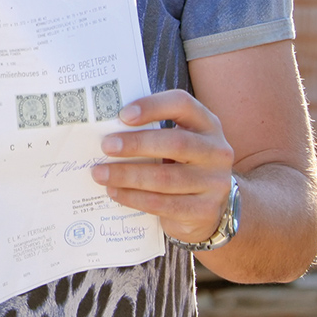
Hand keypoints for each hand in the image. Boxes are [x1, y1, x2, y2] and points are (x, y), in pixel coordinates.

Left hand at [89, 89, 235, 245]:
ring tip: (100, 174)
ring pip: (165, 178)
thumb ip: (151, 132)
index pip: (183, 105)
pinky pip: (163, 204)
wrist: (210, 207)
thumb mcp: (176, 142)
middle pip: (176, 143)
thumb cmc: (182, 164)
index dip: (153, 106)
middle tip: (106, 146)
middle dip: (136, 144)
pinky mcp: (205, 211)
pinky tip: (114, 192)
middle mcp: (216, 151)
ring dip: (127, 175)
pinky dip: (134, 197)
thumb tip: (106, 130)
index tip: (123, 115)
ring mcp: (215, 183)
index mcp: (206, 124)